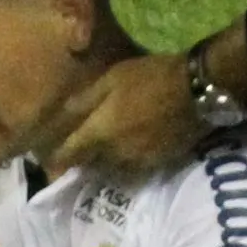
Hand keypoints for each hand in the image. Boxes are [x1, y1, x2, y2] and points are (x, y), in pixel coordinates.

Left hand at [43, 50, 207, 177]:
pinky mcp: (158, 164)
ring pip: (111, 169)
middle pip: (89, 165)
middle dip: (82, 159)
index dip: (56, 159)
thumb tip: (61, 115)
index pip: (69, 156)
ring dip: (103, 162)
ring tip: (104, 149)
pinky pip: (132, 168)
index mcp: (100, 133)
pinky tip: (130, 147)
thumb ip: (85, 100)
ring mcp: (138, 162)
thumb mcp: (112, 78)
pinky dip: (125, 161)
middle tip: (78, 149)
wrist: (198, 90)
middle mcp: (115, 155)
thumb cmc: (151, 78)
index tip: (48, 157)